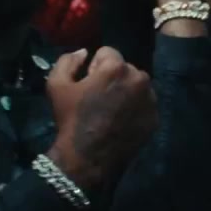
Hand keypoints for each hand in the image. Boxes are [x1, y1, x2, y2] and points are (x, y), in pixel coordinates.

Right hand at [45, 48, 158, 189]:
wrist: (87, 158)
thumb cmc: (71, 119)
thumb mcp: (56, 85)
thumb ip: (68, 60)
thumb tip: (85, 52)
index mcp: (117, 68)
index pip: (107, 52)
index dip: (94, 67)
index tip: (88, 84)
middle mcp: (139, 78)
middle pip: (125, 68)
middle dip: (113, 78)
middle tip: (100, 98)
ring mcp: (150, 100)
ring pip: (138, 85)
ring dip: (127, 91)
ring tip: (112, 110)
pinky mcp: (154, 118)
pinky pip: (145, 104)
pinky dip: (136, 108)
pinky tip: (122, 121)